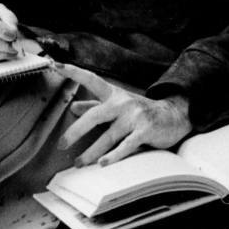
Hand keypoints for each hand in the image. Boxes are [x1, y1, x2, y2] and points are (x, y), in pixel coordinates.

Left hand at [59, 64, 190, 166]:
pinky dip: (114, 155)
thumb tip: (73, 108)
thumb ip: (94, 106)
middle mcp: (122, 102)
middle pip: (95, 116)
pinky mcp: (145, 131)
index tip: (55, 65)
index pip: (90, 79)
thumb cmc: (139, 111)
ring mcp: (134, 116)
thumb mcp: (117, 105)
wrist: (173, 115)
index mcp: (113, 94)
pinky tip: (102, 163)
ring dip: (91, 152)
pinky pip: (126, 145)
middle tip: (61, 145)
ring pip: (108, 136)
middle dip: (76, 132)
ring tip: (79, 163)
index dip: (73, 71)